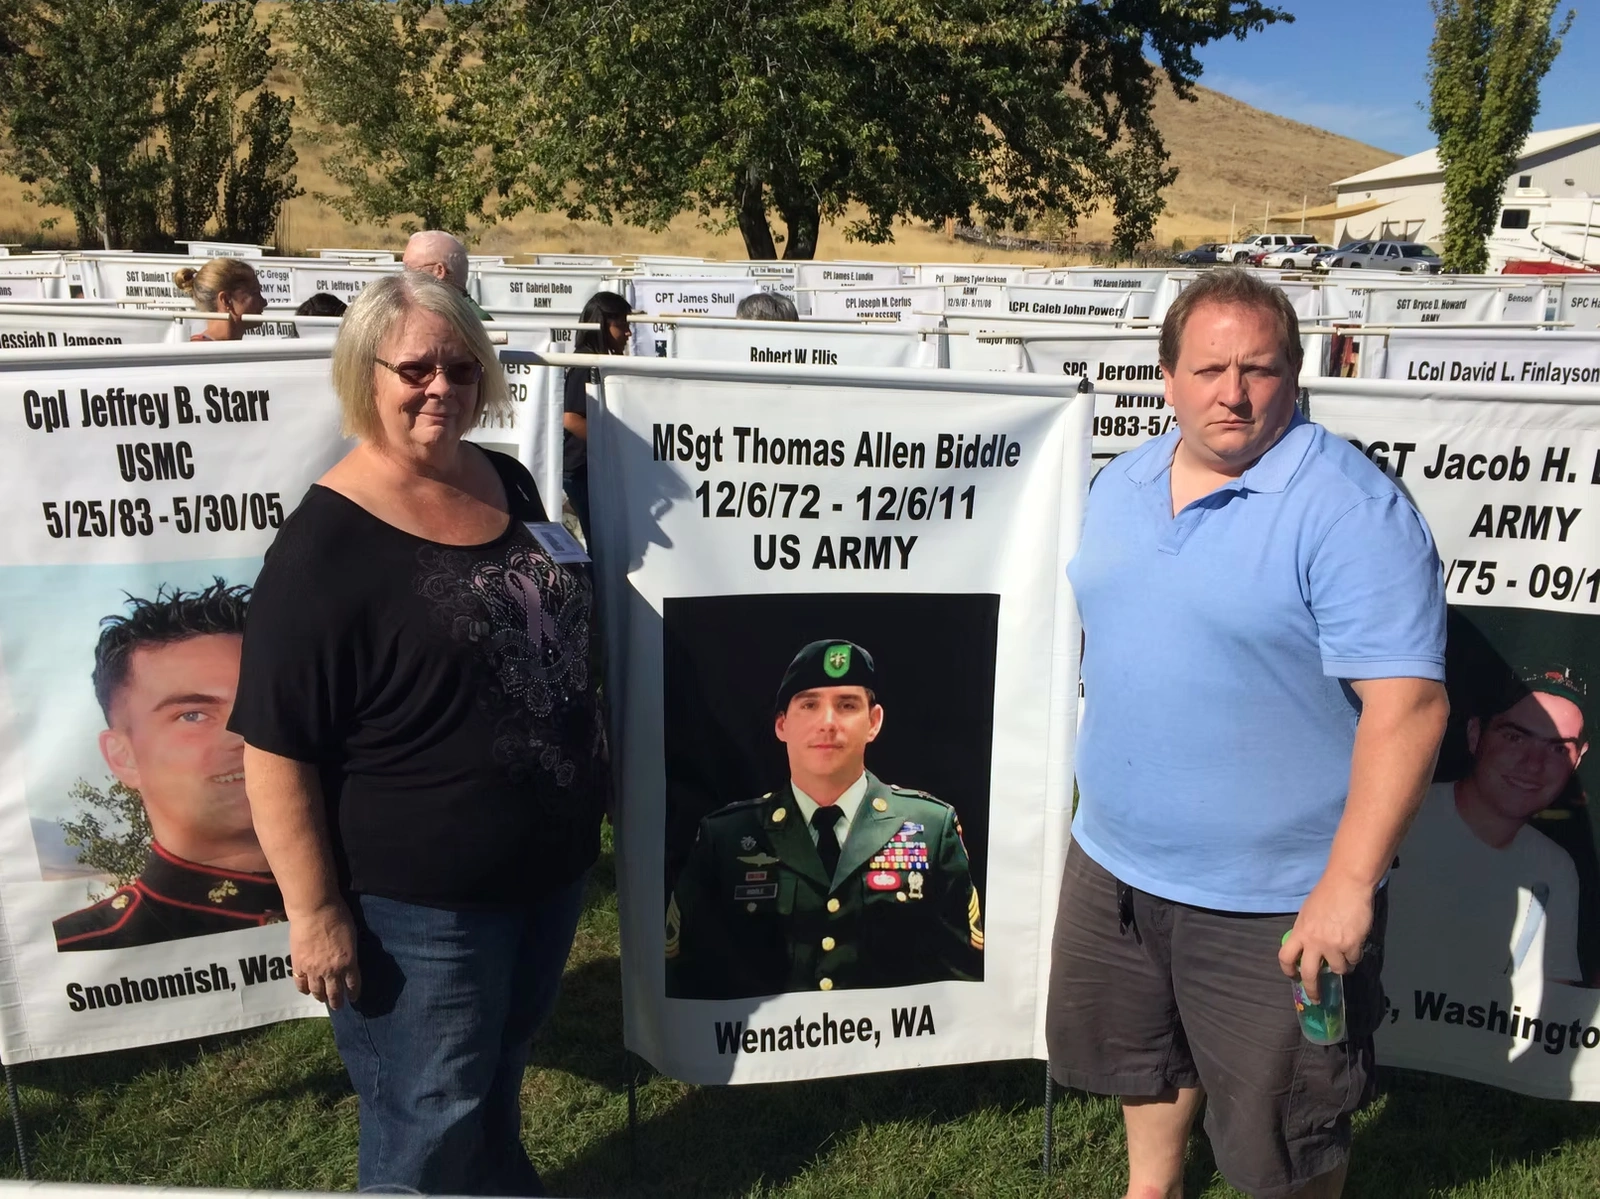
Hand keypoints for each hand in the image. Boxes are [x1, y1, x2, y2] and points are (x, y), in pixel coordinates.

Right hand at [289, 902, 360, 1009]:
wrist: (315, 910)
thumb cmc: (338, 917)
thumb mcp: (352, 936)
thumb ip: (350, 952)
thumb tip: (349, 960)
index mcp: (349, 962)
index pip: (353, 985)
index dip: (353, 993)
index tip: (353, 998)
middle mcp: (332, 971)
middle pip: (335, 993)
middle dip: (337, 1002)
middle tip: (338, 1006)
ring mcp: (314, 970)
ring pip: (317, 992)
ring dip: (321, 998)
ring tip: (322, 1000)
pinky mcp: (298, 966)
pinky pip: (300, 984)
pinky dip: (304, 989)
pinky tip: (306, 990)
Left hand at [1279, 874, 1372, 1002]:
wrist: (1347, 884)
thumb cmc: (1327, 894)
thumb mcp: (1308, 913)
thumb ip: (1306, 931)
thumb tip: (1306, 947)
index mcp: (1300, 932)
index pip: (1286, 957)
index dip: (1288, 970)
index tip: (1294, 977)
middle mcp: (1314, 942)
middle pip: (1310, 974)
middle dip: (1313, 990)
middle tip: (1317, 998)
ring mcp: (1334, 946)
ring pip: (1338, 969)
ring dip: (1342, 966)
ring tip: (1345, 955)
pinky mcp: (1352, 945)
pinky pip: (1354, 960)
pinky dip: (1355, 956)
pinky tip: (1355, 944)